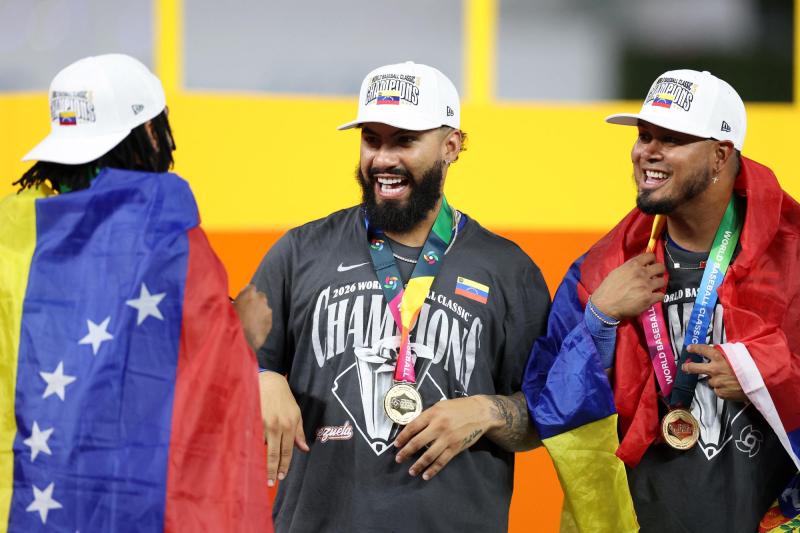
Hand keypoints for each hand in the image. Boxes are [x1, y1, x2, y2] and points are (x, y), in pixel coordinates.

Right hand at [233, 284, 271, 349]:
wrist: (241, 338)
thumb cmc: (232, 322)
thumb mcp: (229, 307)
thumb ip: (235, 300)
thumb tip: (235, 299)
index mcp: (249, 293)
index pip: (251, 287)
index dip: (248, 293)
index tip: (245, 298)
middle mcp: (261, 299)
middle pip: (260, 296)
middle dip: (256, 301)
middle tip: (248, 309)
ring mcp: (267, 310)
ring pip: (264, 307)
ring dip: (259, 311)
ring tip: (251, 320)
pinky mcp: (270, 320)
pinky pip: (267, 318)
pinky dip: (263, 320)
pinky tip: (255, 326)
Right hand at [259, 371, 308, 485]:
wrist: (269, 381)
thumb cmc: (284, 398)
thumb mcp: (297, 414)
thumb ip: (299, 433)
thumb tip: (305, 449)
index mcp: (290, 424)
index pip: (287, 451)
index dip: (284, 465)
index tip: (281, 477)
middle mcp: (277, 425)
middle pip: (274, 453)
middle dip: (272, 470)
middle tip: (270, 482)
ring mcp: (263, 422)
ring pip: (261, 446)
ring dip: (260, 456)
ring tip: (258, 469)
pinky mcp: (252, 418)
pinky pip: (252, 437)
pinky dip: (252, 445)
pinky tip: (249, 453)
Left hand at [394, 396, 494, 480]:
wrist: (480, 413)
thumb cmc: (458, 407)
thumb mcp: (440, 406)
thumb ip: (427, 416)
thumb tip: (412, 428)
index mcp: (433, 414)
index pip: (413, 427)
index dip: (403, 437)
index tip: (396, 444)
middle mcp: (439, 426)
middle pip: (417, 442)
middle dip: (406, 452)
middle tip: (398, 459)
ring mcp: (447, 438)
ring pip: (429, 455)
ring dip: (418, 465)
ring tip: (411, 471)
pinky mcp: (455, 448)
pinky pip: (442, 461)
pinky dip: (433, 470)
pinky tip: (426, 475)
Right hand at [591, 252, 665, 319]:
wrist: (605, 305)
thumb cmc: (608, 289)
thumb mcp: (617, 272)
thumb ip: (630, 268)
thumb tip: (641, 266)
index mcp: (633, 265)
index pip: (651, 256)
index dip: (652, 260)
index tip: (651, 265)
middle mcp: (641, 273)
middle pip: (661, 267)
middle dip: (660, 272)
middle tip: (655, 277)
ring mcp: (646, 286)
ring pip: (663, 281)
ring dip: (659, 285)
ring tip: (654, 288)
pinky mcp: (649, 298)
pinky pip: (662, 295)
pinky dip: (658, 297)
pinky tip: (652, 298)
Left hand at [682, 344, 746, 401]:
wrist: (760, 384)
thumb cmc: (752, 368)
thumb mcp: (740, 355)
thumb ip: (728, 353)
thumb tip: (721, 350)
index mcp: (720, 358)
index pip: (703, 350)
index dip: (695, 348)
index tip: (690, 348)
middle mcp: (715, 370)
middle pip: (695, 368)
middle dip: (688, 367)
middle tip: (685, 367)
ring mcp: (717, 382)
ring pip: (711, 381)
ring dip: (716, 380)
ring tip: (729, 379)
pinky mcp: (721, 393)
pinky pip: (718, 390)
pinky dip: (722, 388)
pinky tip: (731, 386)